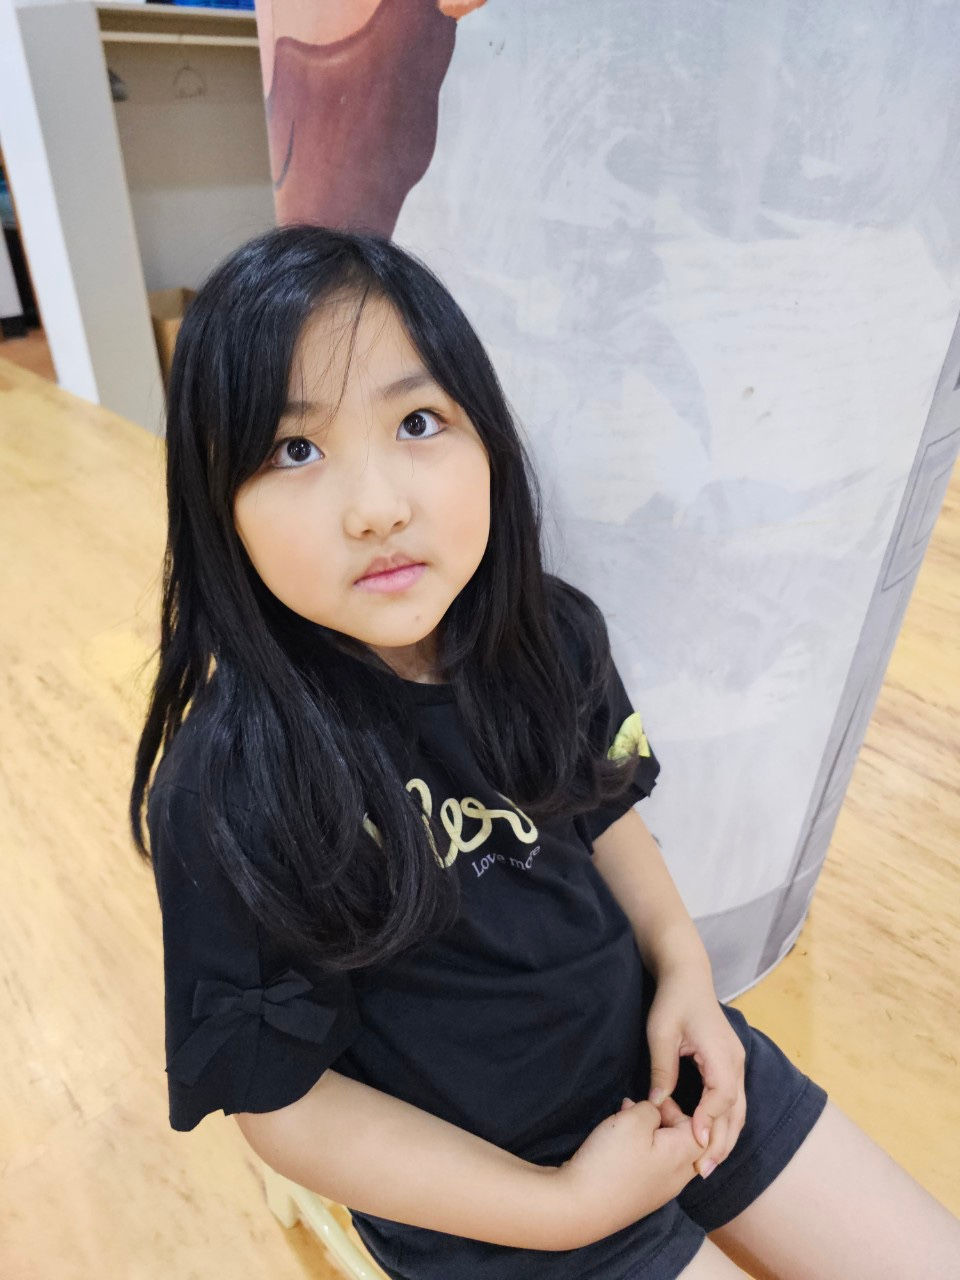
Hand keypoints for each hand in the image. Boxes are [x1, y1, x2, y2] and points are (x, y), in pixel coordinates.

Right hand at [553, 1096, 708, 1247]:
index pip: (702, 1130)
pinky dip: (643, 1151)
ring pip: (668, 1155)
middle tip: (641, 1109)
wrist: (580, 1207)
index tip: (656, 1102)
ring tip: (624, 1120)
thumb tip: (655, 1113)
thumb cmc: (611, 1160)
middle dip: (667, 1121)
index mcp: (682, 1158)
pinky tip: (619, 1143)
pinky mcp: (641, 1198)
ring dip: (652, 1134)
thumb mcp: (633, 1120)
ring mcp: (659, 1192)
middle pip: (688, 1144)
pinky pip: (653, 1169)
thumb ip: (652, 1110)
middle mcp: (677, 1179)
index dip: (681, 1110)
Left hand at [645, 965, 746, 1178]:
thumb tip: (656, 1105)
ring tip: (709, 1164)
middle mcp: (736, 1061)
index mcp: (721, 1053)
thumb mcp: (661, 1033)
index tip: (696, 1144)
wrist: (688, 975)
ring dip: (726, 1137)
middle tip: (703, 1171)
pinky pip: (734, 1100)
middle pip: (736, 1110)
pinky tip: (713, 1139)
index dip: (709, 1121)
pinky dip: (726, 1123)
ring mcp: (737, 1063)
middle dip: (721, 1142)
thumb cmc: (673, 1001)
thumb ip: (662, 1069)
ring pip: (739, 1109)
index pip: (721, 1095)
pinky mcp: (731, 1064)